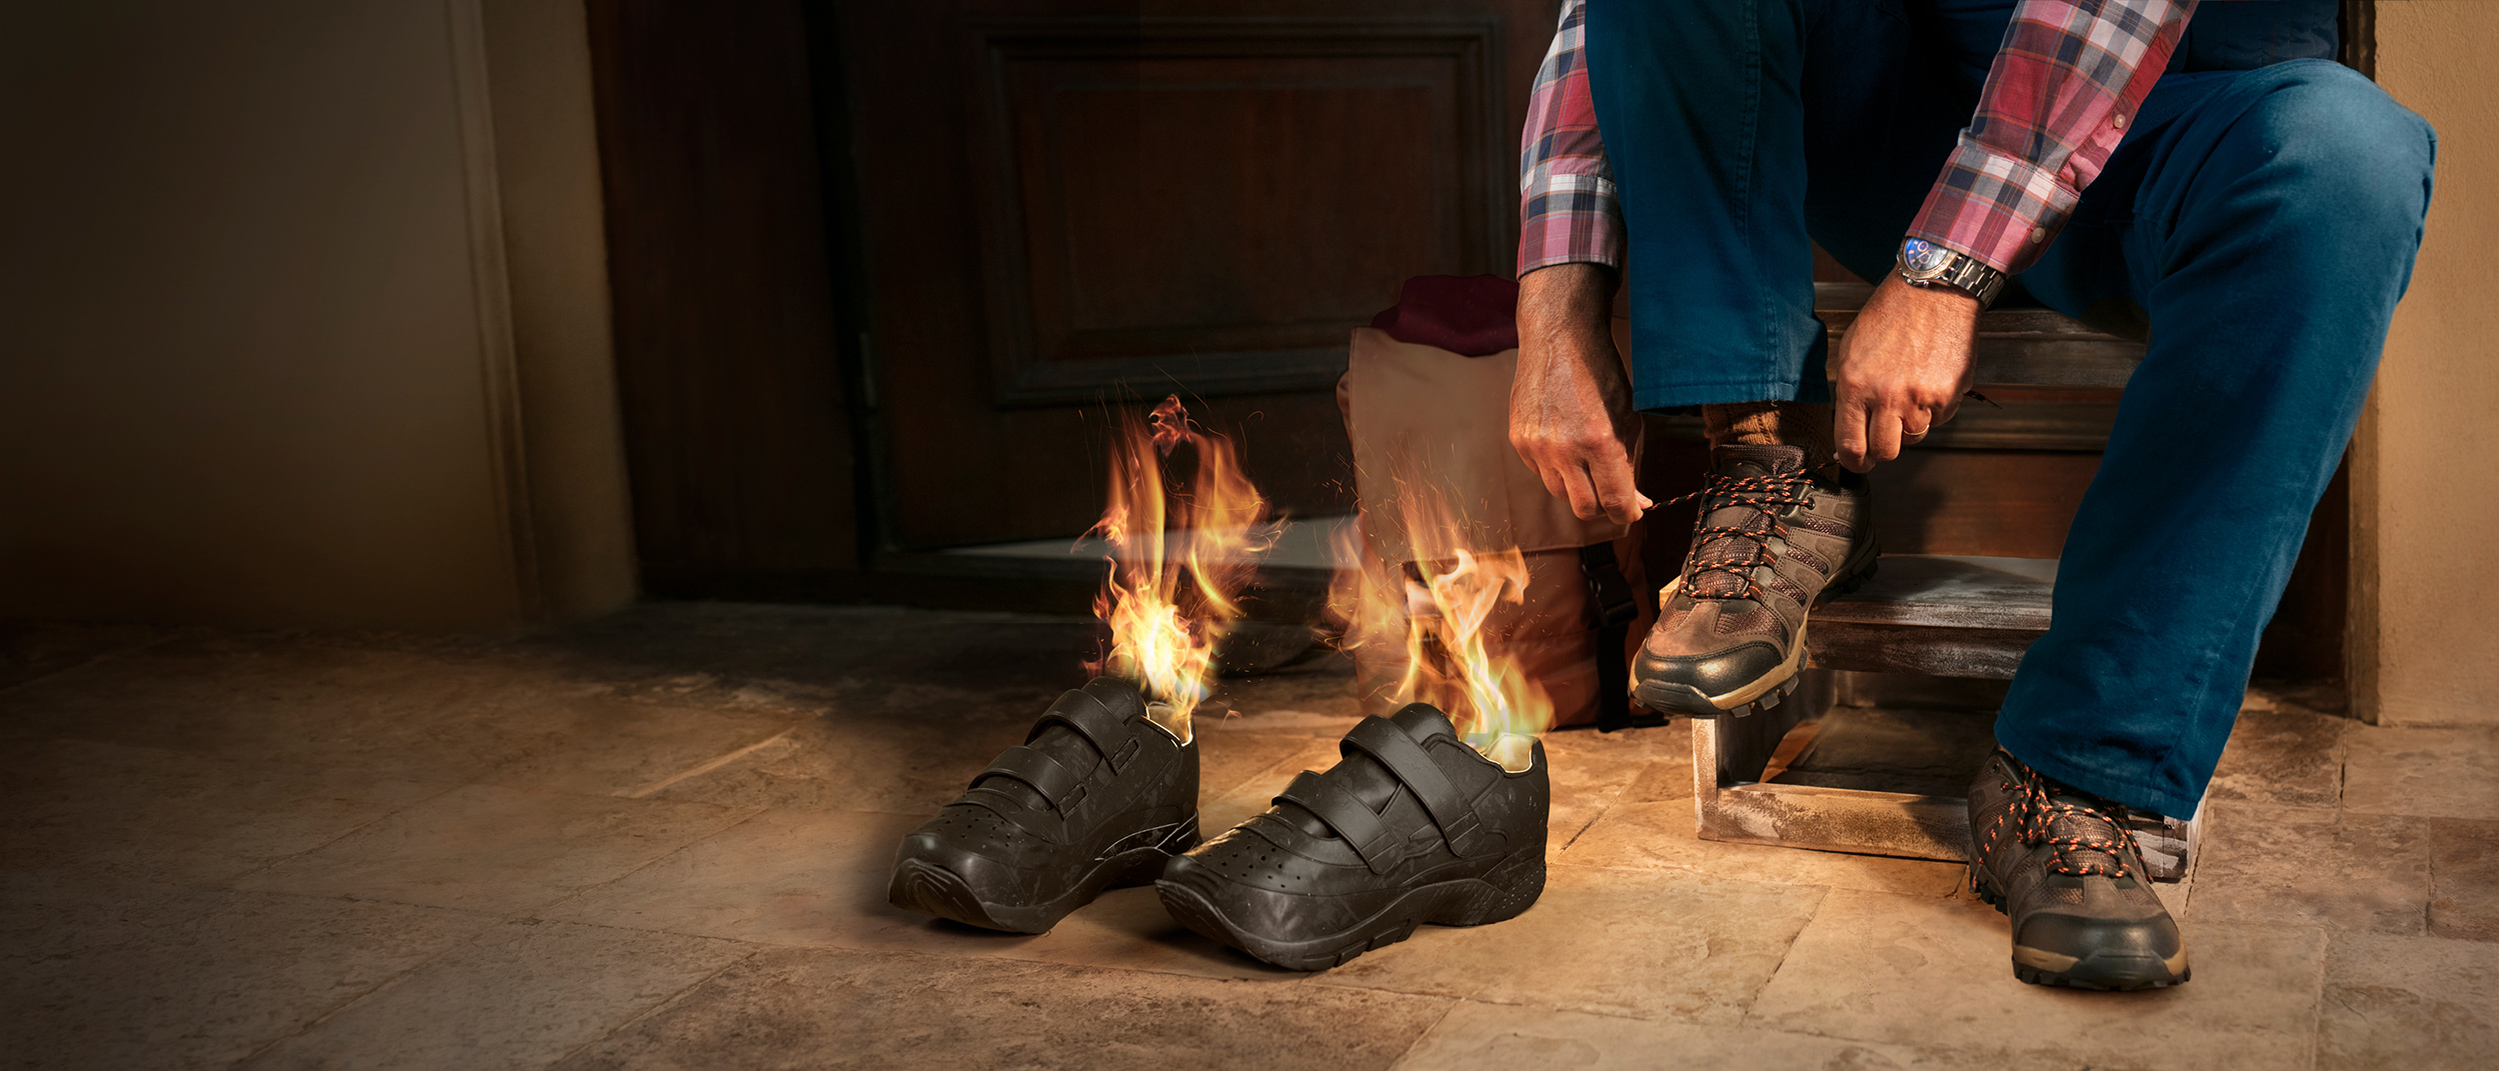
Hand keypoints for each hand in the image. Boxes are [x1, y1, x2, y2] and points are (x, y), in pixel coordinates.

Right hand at [1510, 263, 1650, 522]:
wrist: (1559, 338)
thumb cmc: (1601, 375)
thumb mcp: (1627, 417)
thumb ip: (1631, 462)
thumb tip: (1637, 502)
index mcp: (1600, 442)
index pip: (1615, 502)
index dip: (1629, 513)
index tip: (1633, 510)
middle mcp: (1565, 449)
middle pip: (1584, 508)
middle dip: (1602, 506)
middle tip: (1612, 492)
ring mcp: (1537, 446)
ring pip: (1560, 493)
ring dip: (1578, 487)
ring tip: (1587, 463)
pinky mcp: (1518, 440)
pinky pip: (1540, 472)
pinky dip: (1556, 468)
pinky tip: (1564, 443)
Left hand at [1829, 274, 1979, 471]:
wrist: (1933, 290)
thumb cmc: (1891, 314)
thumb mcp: (1852, 349)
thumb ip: (1849, 392)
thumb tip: (1848, 429)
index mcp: (1854, 386)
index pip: (1850, 445)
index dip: (1854, 462)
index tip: (1859, 464)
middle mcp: (1886, 397)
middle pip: (1885, 452)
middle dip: (1884, 450)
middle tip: (1886, 436)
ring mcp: (1919, 398)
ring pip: (1914, 436)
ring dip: (1912, 423)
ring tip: (1911, 390)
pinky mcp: (1947, 395)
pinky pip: (1939, 418)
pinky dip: (1935, 407)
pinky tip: (1931, 378)